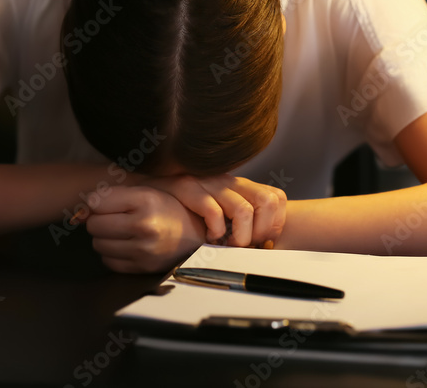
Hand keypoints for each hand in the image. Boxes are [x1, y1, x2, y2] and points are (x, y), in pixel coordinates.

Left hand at [77, 185, 206, 273]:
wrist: (196, 233)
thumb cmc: (167, 207)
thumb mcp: (145, 191)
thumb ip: (110, 196)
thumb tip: (77, 213)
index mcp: (145, 199)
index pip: (95, 201)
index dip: (97, 202)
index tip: (107, 203)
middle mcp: (144, 225)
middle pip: (94, 225)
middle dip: (99, 220)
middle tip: (115, 218)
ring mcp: (143, 249)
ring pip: (98, 244)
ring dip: (105, 238)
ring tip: (122, 232)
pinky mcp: (142, 267)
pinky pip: (108, 262)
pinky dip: (112, 254)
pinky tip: (127, 245)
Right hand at [142, 174, 286, 247]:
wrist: (150, 189)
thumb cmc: (187, 206)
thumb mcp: (221, 210)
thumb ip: (241, 222)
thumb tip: (262, 246)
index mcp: (240, 185)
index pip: (277, 198)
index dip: (274, 224)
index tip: (261, 240)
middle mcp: (229, 181)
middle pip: (267, 201)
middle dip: (260, 231)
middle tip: (245, 244)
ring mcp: (209, 183)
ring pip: (243, 210)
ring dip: (239, 236)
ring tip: (227, 245)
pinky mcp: (188, 188)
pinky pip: (213, 211)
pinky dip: (215, 230)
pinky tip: (208, 237)